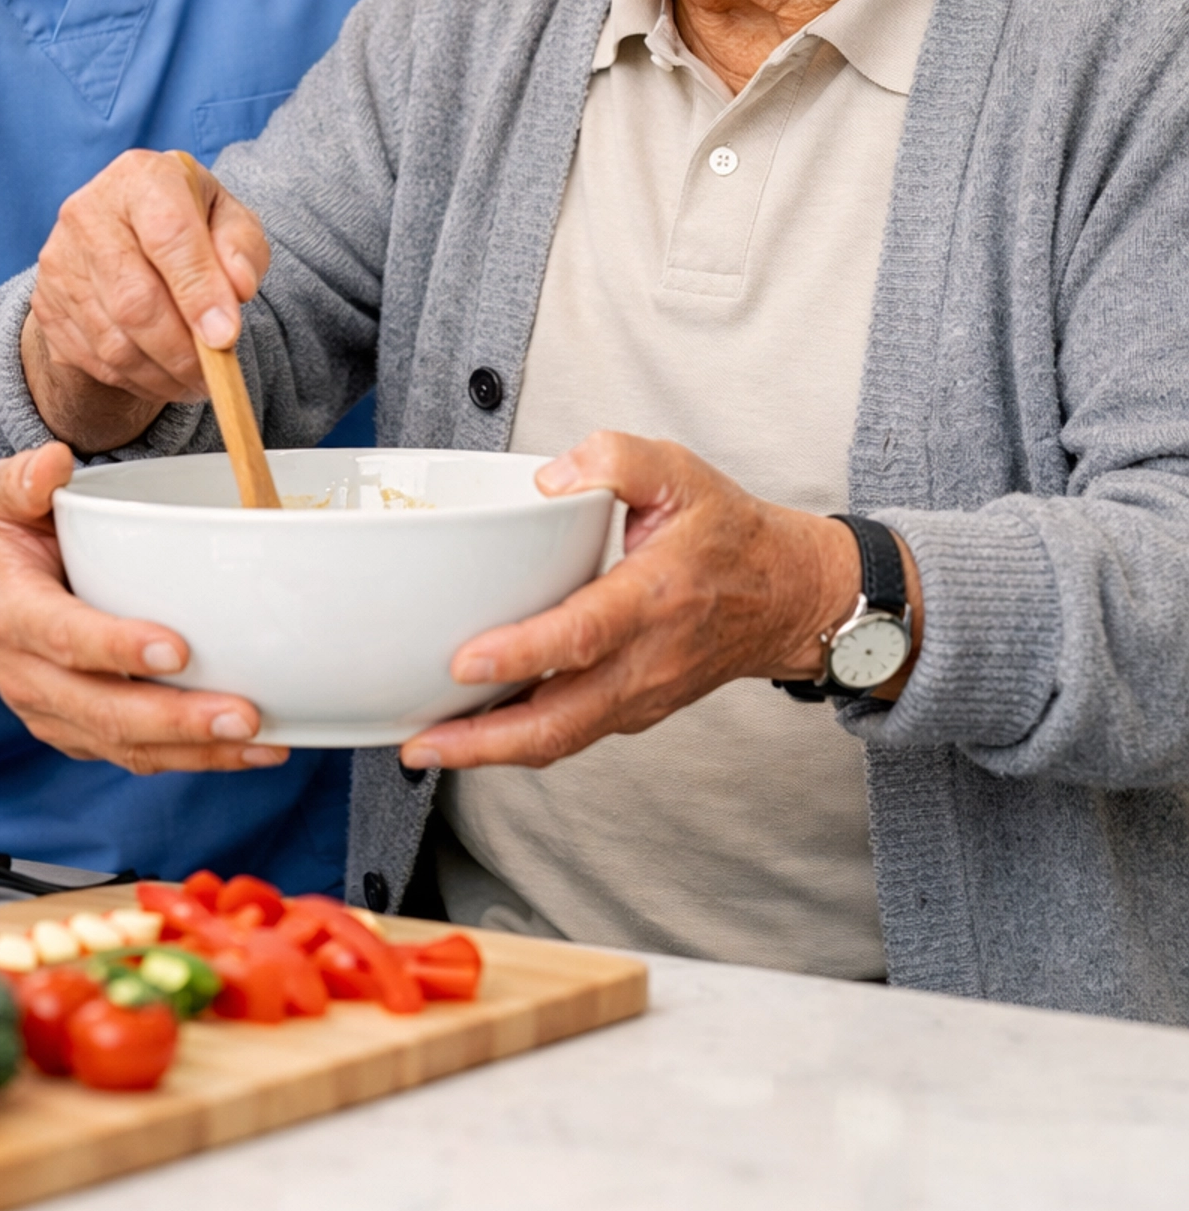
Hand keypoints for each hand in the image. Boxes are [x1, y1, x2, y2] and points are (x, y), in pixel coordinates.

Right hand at [0, 440, 286, 772]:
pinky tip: (249, 750)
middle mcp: (28, 676)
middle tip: (244, 715)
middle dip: (177, 719)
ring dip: (196, 750)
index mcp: (12, 613)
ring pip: (125, 746)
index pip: (64, 637)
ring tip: (262, 742)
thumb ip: (24, 478)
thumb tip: (55, 462)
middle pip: (104, 711)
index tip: (178, 648)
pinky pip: (136, 756)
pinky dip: (193, 758)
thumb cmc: (3, 544)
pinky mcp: (80, 734)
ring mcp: (54, 714)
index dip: (118, 647)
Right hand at [23, 151, 269, 450]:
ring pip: (113, 341)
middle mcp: (88, 213)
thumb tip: (238, 288)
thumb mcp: (228, 220)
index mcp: (141, 177)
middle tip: (215, 374)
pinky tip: (161, 376)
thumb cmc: (188, 222)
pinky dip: (134, 380)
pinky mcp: (45, 303)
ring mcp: (60, 261)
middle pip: (134, 299)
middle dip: (181, 350)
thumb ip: (241, 248)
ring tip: (195, 379)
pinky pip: (93, 359)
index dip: (199, 291)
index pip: (169, 234)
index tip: (226, 337)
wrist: (127, 231)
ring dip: (161, 374)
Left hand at [399, 431, 918, 771]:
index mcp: (655, 597)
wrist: (791, 597)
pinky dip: (523, 740)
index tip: (464, 660)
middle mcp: (648, 659)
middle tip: (420, 741)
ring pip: (563, 738)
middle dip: (485, 741)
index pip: (583, 636)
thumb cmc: (730, 533)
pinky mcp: (636, 708)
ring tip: (429, 745)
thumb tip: (550, 479)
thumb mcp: (680, 471)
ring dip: (494, 751)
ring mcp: (643, 693)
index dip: (522, 653)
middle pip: (561, 721)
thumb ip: (614, 458)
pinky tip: (477, 729)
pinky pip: (574, 733)